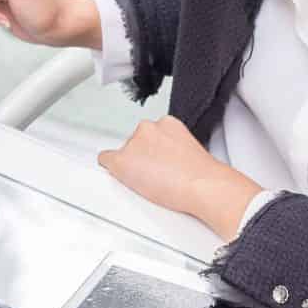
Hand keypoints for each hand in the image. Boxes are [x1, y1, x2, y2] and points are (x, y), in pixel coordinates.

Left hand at [97, 116, 259, 236]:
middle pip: (133, 143)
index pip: (148, 134)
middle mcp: (146, 128)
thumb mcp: (189, 148)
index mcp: (166, 123)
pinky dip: (110, 170)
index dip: (152, 151)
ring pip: (123, 155)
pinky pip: (105, 160)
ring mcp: (133, 144)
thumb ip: (172, 146)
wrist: (202, 184)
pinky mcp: (122, 161)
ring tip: (154, 181)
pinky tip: (125, 179)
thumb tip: (167, 158)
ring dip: (132, 166)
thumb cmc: (201, 174)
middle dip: (141, 158)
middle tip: (158, 174)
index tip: (158, 161)